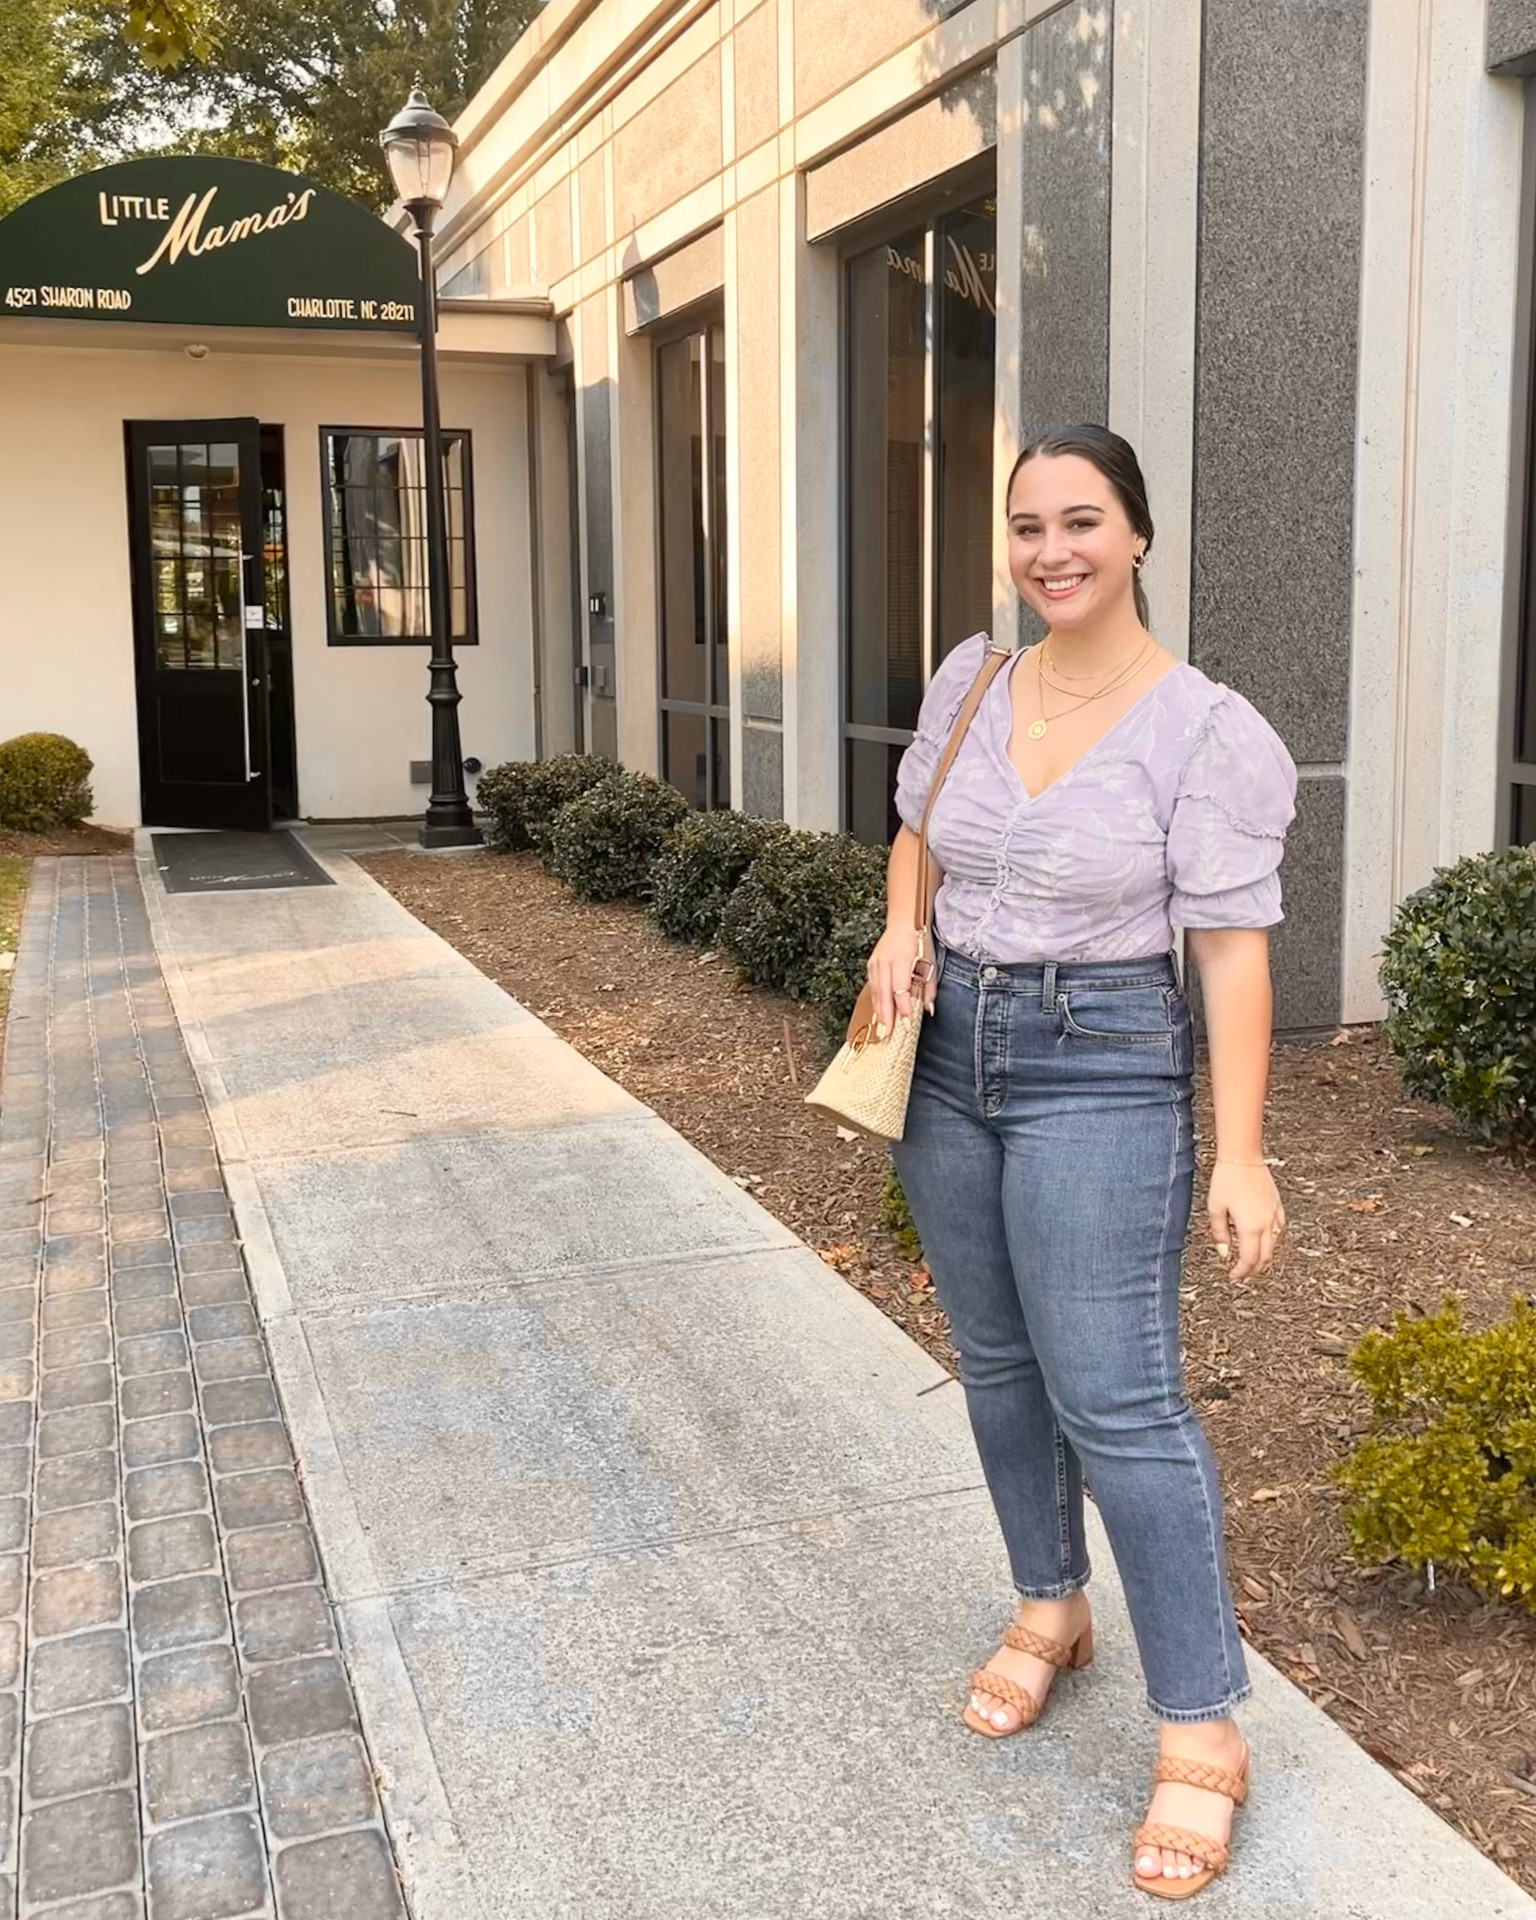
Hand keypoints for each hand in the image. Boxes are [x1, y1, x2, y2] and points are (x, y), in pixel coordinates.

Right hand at [866, 926, 934, 1034]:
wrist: (904, 922)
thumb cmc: (920, 943)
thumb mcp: (931, 963)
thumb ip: (929, 988)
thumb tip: (929, 1010)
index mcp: (902, 959)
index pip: (900, 989)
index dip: (903, 1008)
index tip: (906, 1023)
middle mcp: (885, 962)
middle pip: (884, 994)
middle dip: (886, 1016)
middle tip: (886, 1035)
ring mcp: (875, 964)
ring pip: (876, 993)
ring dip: (878, 1012)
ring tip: (881, 1031)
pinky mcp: (871, 966)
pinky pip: (873, 988)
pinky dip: (876, 1003)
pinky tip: (878, 1016)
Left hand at [1207, 1161, 1284, 1281]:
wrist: (1243, 1157)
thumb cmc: (1226, 1181)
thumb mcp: (1215, 1208)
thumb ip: (1220, 1233)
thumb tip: (1224, 1253)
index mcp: (1250, 1228)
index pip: (1249, 1259)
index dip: (1242, 1271)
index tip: (1233, 1276)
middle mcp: (1266, 1224)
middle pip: (1265, 1257)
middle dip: (1254, 1269)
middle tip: (1243, 1274)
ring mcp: (1274, 1215)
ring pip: (1274, 1245)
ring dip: (1264, 1256)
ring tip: (1252, 1260)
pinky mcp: (1277, 1205)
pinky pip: (1278, 1230)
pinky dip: (1272, 1240)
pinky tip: (1263, 1240)